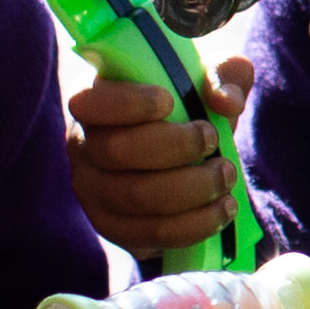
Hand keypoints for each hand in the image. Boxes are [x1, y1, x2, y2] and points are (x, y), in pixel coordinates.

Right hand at [66, 51, 248, 257]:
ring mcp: (93, 192)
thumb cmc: (191, 103)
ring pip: (137, 197)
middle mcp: (83, 147)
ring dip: (192, 188)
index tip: (169, 101)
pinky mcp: (115, 228)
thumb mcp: (211, 75)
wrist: (188, 154)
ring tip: (226, 175)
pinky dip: (194, 225)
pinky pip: (151, 234)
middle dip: (176, 146)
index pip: (90, 102)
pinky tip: (223, 208)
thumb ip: (223, 74)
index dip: (126, 103)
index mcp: (94, 101)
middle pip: (117, 150)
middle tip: (213, 139)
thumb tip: (225, 101)